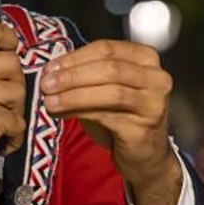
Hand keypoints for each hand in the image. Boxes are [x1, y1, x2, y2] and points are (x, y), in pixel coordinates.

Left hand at [40, 40, 175, 204]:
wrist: (144, 155)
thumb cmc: (122, 117)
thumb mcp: (103, 89)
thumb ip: (84, 75)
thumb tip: (52, 71)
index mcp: (145, 58)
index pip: (106, 49)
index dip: (75, 57)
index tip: (50, 67)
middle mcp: (156, 77)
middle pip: (109, 68)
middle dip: (73, 75)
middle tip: (47, 83)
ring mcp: (153, 102)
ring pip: (110, 91)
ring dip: (74, 95)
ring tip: (51, 100)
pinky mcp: (145, 127)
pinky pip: (108, 115)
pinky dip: (80, 112)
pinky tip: (62, 113)